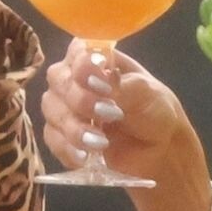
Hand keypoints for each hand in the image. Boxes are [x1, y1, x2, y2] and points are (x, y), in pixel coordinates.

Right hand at [42, 39, 200, 187]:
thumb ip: (124, 85)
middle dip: (80, 100)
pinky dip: (67, 149)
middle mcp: (74, 77)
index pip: (77, 52)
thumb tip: (104, 78)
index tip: (105, 88)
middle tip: (109, 115)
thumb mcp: (148, 94)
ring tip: (101, 143)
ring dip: (75, 128)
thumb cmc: (154, 110)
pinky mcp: (62, 133)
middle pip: (58, 81)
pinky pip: (52, 139)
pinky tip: (84, 158)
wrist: (159, 148)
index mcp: (97, 58)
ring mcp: (65, 105)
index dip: (84, 68)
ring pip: (52, 110)